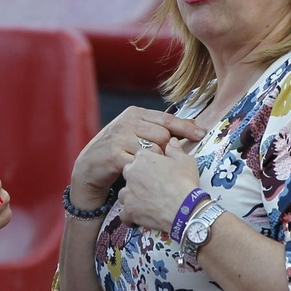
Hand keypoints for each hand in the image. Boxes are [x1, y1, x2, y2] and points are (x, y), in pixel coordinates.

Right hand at [68, 107, 204, 209]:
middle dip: (170, 150)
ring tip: (158, 172)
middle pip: (162, 136)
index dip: (186, 127)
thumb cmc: (118, 151)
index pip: (166, 118)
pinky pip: (139, 164)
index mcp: (135, 113)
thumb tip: (192, 126)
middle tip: (172, 163)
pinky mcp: (113, 155)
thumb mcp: (135, 134)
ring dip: (158, 163)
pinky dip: (145, 172)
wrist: (89, 167)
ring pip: (153, 151)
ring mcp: (119, 138)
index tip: (202, 134)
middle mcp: (126, 122)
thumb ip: (157, 129)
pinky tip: (147, 177)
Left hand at [118, 138, 203, 233]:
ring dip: (132, 197)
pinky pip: (124, 214)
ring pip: (124, 193)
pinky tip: (140, 216)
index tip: (156, 171)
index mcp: (143, 158)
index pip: (139, 157)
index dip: (148, 165)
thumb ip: (175, 150)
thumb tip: (172, 142)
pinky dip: (131, 216)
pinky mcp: (129, 210)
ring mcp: (128, 192)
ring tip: (147, 202)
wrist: (184, 209)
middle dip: (137, 179)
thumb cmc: (185, 183)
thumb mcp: (186, 161)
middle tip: (152, 187)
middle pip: (129, 173)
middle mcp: (131, 173)